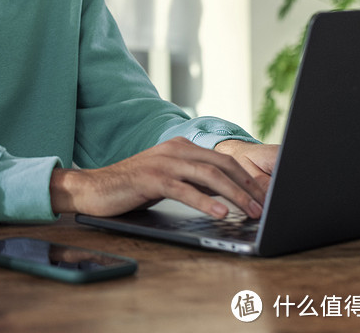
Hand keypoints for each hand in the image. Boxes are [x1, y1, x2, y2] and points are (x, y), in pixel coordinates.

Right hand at [51, 137, 268, 219]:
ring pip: (209, 175)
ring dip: (235, 194)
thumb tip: (227, 193)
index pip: (224, 159)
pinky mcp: (151, 178)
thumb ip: (194, 180)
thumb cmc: (132, 186)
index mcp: (181, 146)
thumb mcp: (169, 179)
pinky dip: (205, 201)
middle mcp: (174, 149)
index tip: (265, 195)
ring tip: (252, 211)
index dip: (247, 177)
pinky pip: (184, 189)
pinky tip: (220, 212)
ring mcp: (163, 162)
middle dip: (248, 186)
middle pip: (222, 164)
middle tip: (266, 206)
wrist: (94, 187)